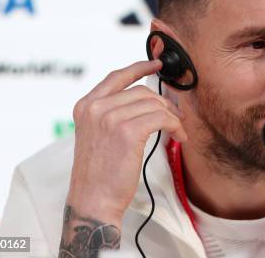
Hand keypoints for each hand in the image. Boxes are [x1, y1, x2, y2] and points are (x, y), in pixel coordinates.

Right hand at [66, 60, 186, 224]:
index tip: (157, 64)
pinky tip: (178, 136)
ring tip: (177, 130)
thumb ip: (112, 113)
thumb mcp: (96, 135)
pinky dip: (176, 126)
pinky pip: (162, 118)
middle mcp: (95, 108)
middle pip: (141, 91)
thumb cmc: (99, 173)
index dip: (140, 67)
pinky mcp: (127, 131)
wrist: (93, 200)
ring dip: (172, 117)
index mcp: (85, 106)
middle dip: (164, 103)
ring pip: (154, 104)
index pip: (117, 77)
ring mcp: (110, 117)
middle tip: (176, 116)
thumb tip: (146, 100)